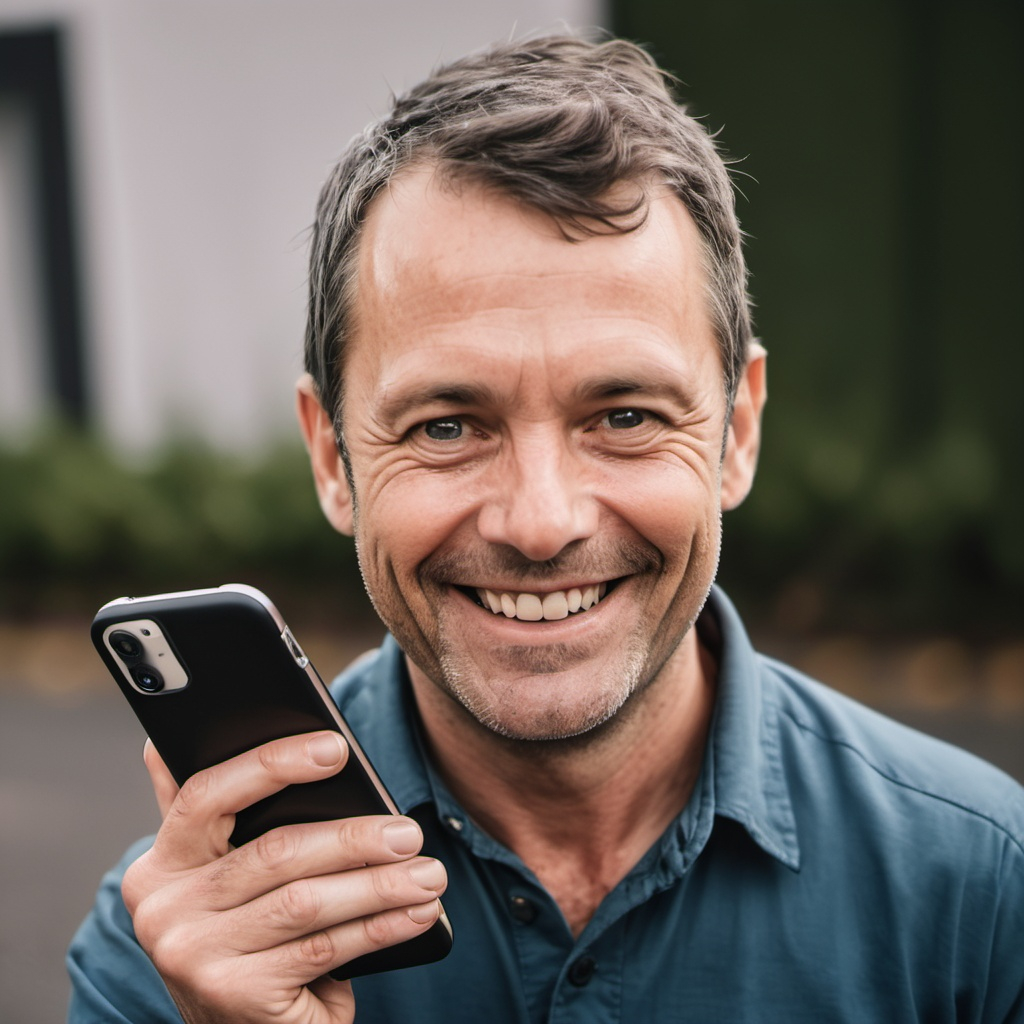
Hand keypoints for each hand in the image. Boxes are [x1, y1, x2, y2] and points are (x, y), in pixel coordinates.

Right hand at [123, 732, 446, 1023]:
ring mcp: (194, 957)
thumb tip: (176, 741)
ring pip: (306, 901)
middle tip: (412, 831)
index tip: (337, 748)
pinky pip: (325, 947)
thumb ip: (211, 814)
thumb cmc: (248, 932)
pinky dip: (381, 926)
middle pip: (275, 851)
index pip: (207, 793)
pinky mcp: (234, 997)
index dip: (273, 765)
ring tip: (430, 873)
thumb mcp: (222, 875)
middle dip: (355, 837)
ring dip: (380, 884)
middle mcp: (162, 910)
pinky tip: (418, 913)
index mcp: (160, 862)